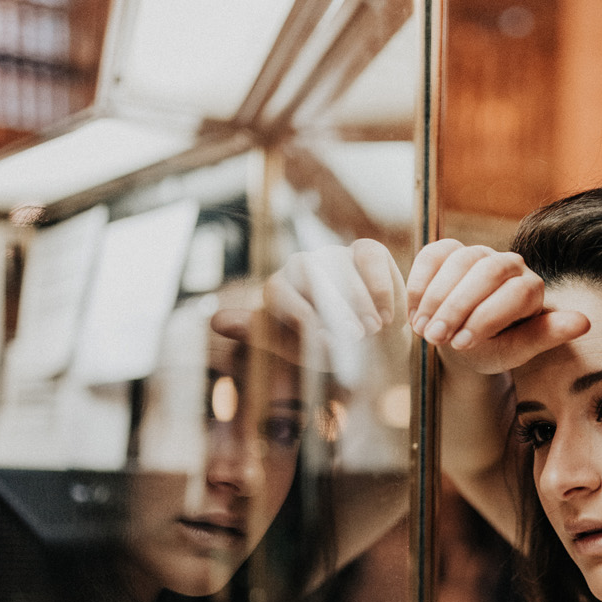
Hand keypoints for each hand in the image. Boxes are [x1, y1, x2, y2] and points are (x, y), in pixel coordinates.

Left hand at [211, 240, 406, 370]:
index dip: (302, 318)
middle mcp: (303, 266)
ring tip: (373, 330)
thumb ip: (258, 333)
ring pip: (341, 267)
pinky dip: (379, 286)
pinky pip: (369, 258)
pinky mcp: (365, 251)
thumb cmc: (327, 351)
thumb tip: (215, 321)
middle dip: (335, 310)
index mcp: (279, 288)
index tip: (327, 345)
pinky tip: (387, 314)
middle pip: (311, 276)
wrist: (372, 350)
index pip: (279, 292)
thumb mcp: (291, 350)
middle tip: (357, 338)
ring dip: (359, 302)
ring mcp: (334, 256)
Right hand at [407, 242, 588, 374]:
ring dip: (436, 298)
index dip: (487, 317)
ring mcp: (477, 253)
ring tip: (423, 331)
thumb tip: (585, 322)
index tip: (463, 345)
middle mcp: (509, 263)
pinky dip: (420, 284)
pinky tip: (412, 313)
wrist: (458, 341)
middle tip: (436, 339)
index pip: (517, 292)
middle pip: (487, 271)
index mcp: (531, 288)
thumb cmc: (491, 349)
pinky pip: (432, 255)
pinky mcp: (447, 250)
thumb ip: (545, 336)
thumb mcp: (515, 351)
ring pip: (459, 261)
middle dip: (458, 307)